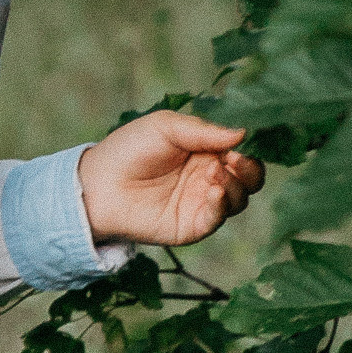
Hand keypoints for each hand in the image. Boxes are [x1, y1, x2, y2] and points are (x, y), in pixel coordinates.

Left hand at [76, 111, 262, 248]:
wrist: (101, 183)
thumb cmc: (130, 149)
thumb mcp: (166, 127)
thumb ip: (204, 131)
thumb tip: (243, 133)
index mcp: (206, 152)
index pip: (242, 153)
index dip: (247, 150)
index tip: (238, 146)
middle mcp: (209, 178)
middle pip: (250, 180)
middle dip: (250, 170)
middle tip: (234, 161)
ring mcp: (202, 203)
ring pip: (240, 200)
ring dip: (236, 185)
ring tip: (214, 173)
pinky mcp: (192, 225)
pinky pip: (219, 219)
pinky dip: (222, 205)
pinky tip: (213, 191)